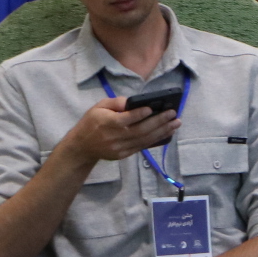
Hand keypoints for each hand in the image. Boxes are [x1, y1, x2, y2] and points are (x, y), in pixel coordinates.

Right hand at [65, 97, 181, 165]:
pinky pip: (142, 146)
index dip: (139, 114)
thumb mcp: (98, 107)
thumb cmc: (91, 122)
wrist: (81, 147)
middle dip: (159, 122)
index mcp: (106, 123)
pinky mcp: (123, 154)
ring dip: (163, 131)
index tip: (151, 108)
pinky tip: (167, 132)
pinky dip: (156, 139)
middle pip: (140, 130)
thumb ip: (115, 102)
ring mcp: (119, 148)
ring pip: (144, 140)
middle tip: (173, 114)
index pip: (125, 119)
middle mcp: (114, 137)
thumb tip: (132, 101)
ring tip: (176, 123)